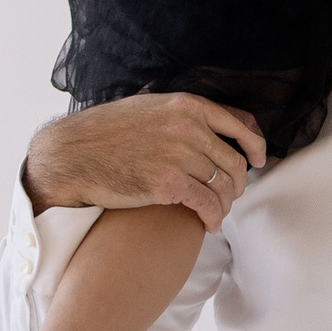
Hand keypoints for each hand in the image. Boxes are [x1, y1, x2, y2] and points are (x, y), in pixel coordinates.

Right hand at [23, 93, 266, 229]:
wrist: (73, 155)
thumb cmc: (105, 133)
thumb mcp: (147, 107)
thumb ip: (178, 113)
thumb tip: (204, 121)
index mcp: (187, 105)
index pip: (239, 124)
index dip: (255, 145)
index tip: (258, 159)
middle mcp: (188, 127)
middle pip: (234, 161)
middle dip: (238, 182)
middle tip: (230, 195)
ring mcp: (179, 155)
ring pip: (223, 185)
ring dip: (225, 203)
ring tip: (217, 212)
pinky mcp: (168, 183)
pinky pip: (206, 204)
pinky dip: (213, 217)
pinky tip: (208, 224)